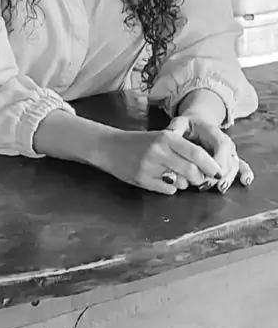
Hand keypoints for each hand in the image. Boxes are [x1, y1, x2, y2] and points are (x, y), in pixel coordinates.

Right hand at [98, 128, 223, 194]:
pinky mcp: (142, 179)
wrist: (109, 146)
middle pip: (192, 171)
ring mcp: (150, 166)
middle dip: (200, 178)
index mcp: (166, 137)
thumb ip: (180, 149)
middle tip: (200, 180)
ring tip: (176, 176)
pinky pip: (168, 189)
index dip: (210, 165)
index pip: (196, 153)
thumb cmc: (138, 142)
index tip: (218, 172)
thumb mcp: (160, 138)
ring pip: (181, 182)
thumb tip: (204, 167)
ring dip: (185, 183)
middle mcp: (159, 151)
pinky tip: (162, 179)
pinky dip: (171, 187)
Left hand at [167, 116, 253, 192]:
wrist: (198, 123)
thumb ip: (176, 128)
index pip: (221, 145)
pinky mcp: (230, 159)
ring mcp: (229, 151)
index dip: (218, 160)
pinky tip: (245, 181)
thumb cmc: (188, 125)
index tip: (211, 172)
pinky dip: (245, 174)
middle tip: (207, 184)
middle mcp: (225, 142)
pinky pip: (242, 166)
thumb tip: (170, 135)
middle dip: (220, 174)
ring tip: (220, 187)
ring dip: (228, 178)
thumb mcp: (180, 123)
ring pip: (234, 165)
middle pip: (229, 159)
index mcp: (213, 132)